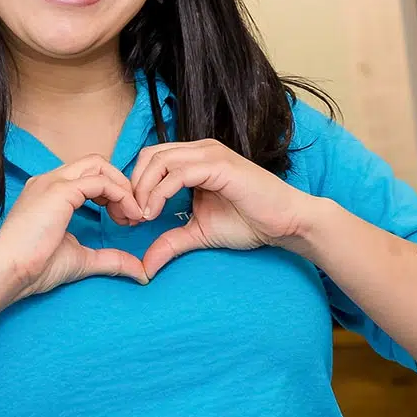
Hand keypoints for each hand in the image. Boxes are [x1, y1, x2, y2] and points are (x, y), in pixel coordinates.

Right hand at [0, 156, 147, 299]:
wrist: (9, 272)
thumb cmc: (35, 267)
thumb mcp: (81, 260)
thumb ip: (110, 259)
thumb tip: (140, 271)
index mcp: (50, 193)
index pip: (89, 176)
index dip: (112, 192)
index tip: (125, 219)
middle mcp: (50, 180)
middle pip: (96, 163)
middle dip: (121, 185)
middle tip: (132, 215)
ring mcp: (53, 182)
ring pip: (99, 164)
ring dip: (122, 187)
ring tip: (132, 215)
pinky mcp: (60, 190)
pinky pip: (100, 181)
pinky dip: (120, 194)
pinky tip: (127, 215)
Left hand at [129, 139, 313, 278]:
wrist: (287, 222)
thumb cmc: (250, 222)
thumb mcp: (199, 233)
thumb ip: (171, 242)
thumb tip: (145, 266)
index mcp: (194, 159)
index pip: (151, 160)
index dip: (134, 186)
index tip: (129, 218)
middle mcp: (200, 150)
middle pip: (149, 156)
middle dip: (132, 186)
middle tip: (129, 218)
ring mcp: (210, 154)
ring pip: (159, 161)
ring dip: (143, 190)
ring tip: (141, 217)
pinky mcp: (219, 165)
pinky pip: (178, 173)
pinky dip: (159, 193)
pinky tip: (153, 214)